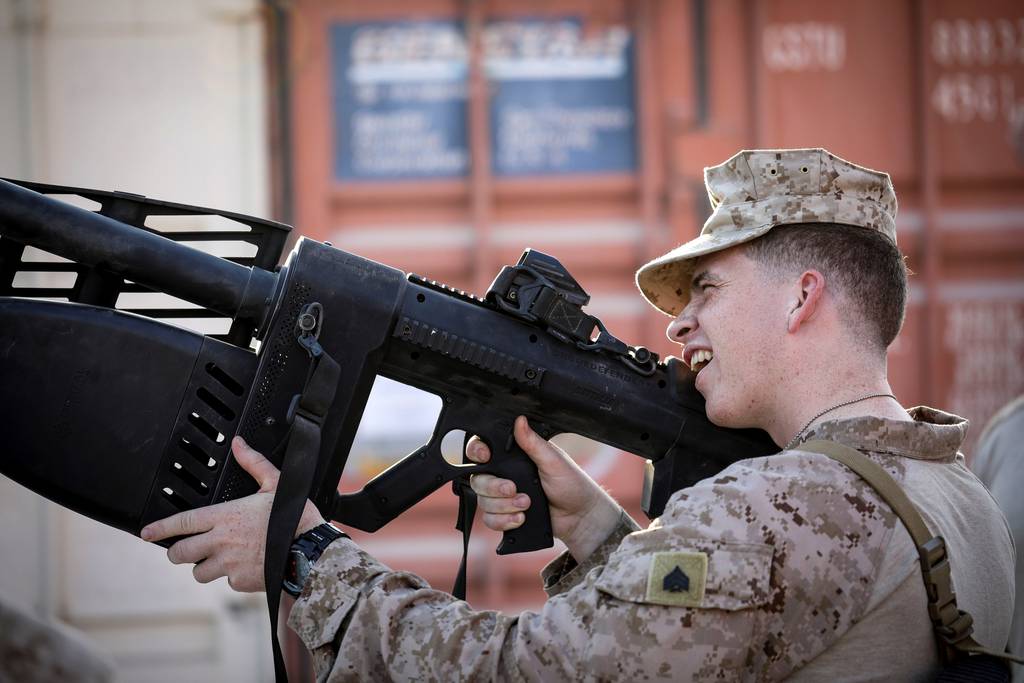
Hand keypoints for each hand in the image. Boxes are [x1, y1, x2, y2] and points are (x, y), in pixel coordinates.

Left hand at [140, 436, 324, 591]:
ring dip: (205, 567)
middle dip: (179, 552)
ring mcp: (228, 564)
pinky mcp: (240, 582)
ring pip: (199, 572)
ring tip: (222, 559)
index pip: (182, 523)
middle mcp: (221, 541)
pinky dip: (233, 577)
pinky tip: (249, 566)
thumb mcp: (275, 484)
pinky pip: (226, 582)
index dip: (160, 529)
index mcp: (225, 516)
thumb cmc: (296, 515)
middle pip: (180, 554)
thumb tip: (238, 444)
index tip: (147, 533)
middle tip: (187, 549)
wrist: (312, 550)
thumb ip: (253, 463)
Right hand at [466, 416, 620, 560]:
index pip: (483, 450)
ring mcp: (503, 497)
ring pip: (483, 501)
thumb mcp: (553, 460)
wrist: (579, 517)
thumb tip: (520, 421)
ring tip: (525, 505)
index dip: (477, 452)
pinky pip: (490, 520)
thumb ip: (533, 443)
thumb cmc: (571, 485)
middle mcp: (505, 475)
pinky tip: (520, 518)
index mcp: (514, 457)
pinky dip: (503, 521)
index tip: (485, 457)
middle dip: (494, 487)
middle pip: (479, 479)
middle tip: (513, 489)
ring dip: (503, 506)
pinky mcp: (506, 516)